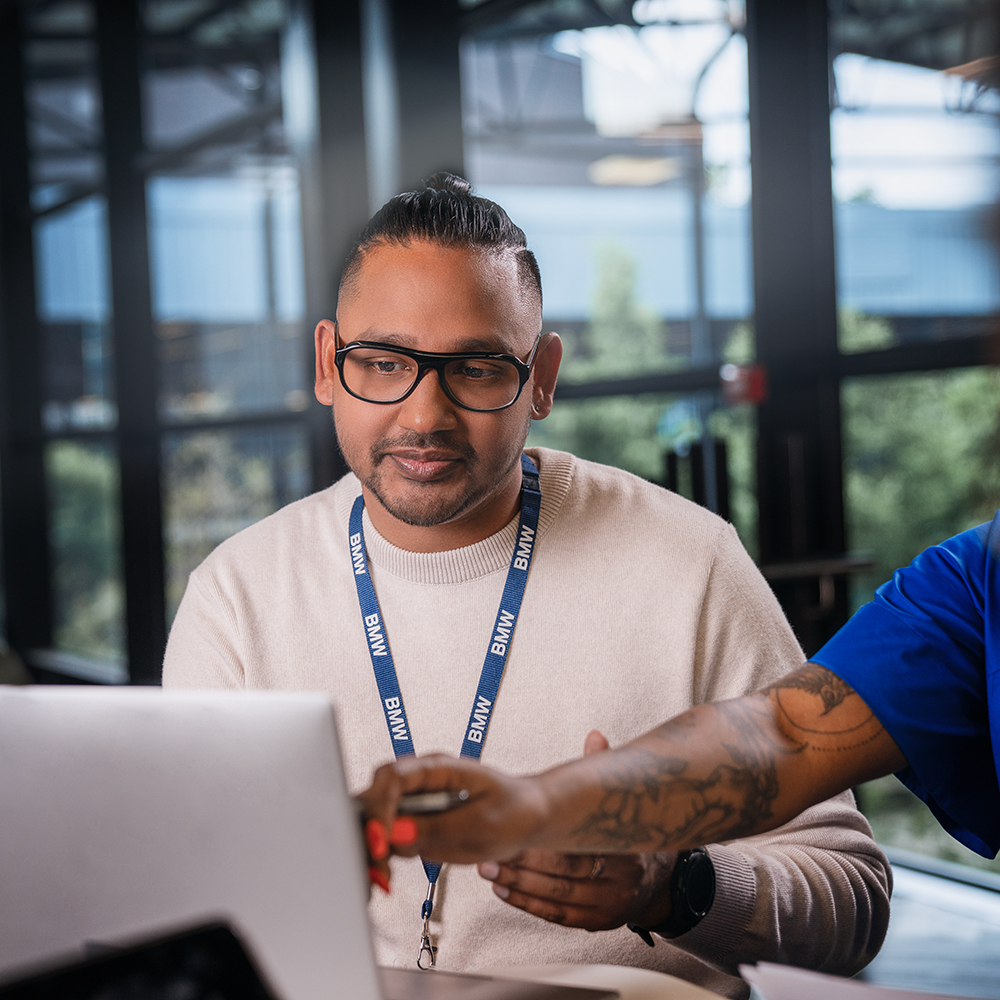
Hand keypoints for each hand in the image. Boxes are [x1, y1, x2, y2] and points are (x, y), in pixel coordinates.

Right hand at [359, 751, 550, 885]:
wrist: (526, 818)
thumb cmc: (513, 810)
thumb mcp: (482, 824)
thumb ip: (440, 828)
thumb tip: (399, 834)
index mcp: (438, 768)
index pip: (394, 776)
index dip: (381, 806)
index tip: (382, 838)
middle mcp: (421, 783)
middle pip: (375, 795)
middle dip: (370, 829)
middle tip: (378, 861)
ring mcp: (416, 804)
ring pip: (376, 819)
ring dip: (373, 847)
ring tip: (384, 875)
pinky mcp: (416, 827)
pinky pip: (388, 840)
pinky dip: (382, 858)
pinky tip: (388, 875)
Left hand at [476, 731, 675, 930]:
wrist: (655, 879)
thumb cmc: (625, 835)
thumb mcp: (619, 805)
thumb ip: (603, 773)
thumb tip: (595, 736)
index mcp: (626, 849)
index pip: (582, 849)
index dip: (545, 843)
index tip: (517, 831)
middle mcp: (621, 881)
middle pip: (566, 875)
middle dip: (524, 865)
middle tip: (491, 855)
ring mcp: (609, 905)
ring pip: (558, 896)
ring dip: (519, 884)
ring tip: (490, 870)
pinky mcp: (596, 922)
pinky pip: (557, 914)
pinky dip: (528, 903)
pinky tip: (504, 889)